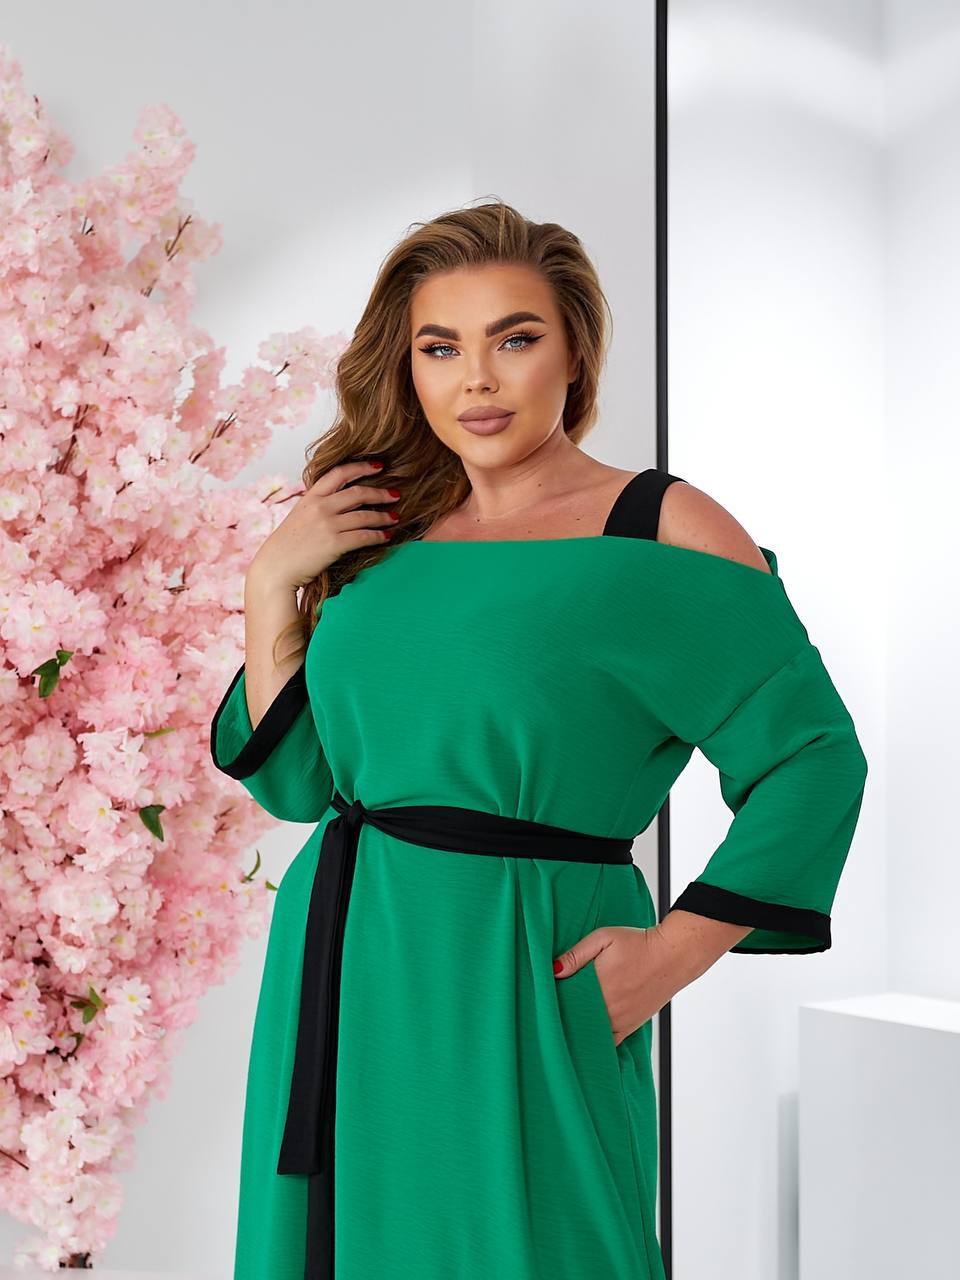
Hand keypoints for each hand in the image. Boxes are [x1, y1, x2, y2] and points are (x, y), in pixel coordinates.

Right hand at [249, 458, 400, 590]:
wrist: (275, 568)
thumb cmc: (287, 546)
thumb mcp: (299, 516)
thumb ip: (317, 506)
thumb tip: (337, 501)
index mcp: (310, 497)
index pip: (339, 473)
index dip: (361, 467)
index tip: (378, 465)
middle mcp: (320, 507)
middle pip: (358, 493)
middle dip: (380, 493)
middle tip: (395, 494)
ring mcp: (327, 525)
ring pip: (364, 516)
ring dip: (384, 516)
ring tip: (395, 517)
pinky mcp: (334, 544)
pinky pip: (363, 536)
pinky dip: (378, 535)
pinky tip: (387, 536)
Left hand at [553, 924, 695, 1045]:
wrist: (673, 955)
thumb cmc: (638, 943)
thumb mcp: (604, 938)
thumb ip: (577, 954)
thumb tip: (553, 970)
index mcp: (598, 984)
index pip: (566, 1000)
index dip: (552, 1001)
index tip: (540, 1000)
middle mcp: (608, 1006)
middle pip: (576, 1018)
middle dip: (561, 1016)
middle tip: (547, 1015)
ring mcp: (620, 1019)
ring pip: (590, 1032)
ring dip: (577, 1029)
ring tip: (563, 1026)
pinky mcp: (631, 1026)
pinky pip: (610, 1042)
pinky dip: (596, 1042)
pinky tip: (586, 1041)